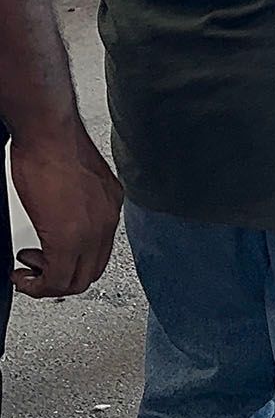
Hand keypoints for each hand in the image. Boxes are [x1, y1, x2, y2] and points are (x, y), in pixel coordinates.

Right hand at [10, 121, 121, 299]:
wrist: (48, 131)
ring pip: (77, 281)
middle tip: (35, 270)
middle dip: (60, 278)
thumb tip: (60, 216)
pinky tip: (22, 275)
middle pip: (91, 272)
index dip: (72, 262)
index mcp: (109, 205)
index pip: (100, 251)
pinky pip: (57, 279)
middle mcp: (107, 221)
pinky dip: (38, 285)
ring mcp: (92, 232)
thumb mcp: (76, 178)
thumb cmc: (54, 143)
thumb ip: (76, 202)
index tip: (49, 258)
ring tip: (27, 271)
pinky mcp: (68, 238)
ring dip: (48, 284)